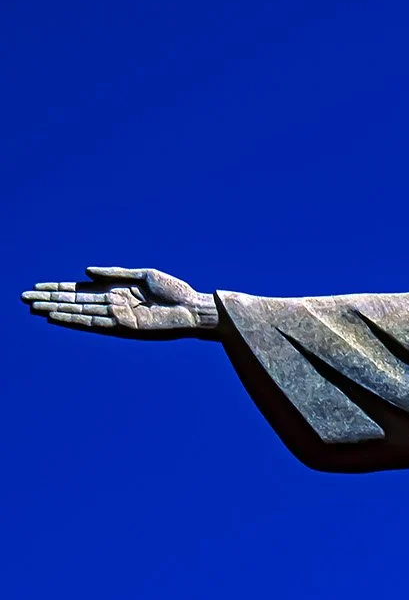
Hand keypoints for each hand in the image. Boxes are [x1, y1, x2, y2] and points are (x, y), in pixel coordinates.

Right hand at [21, 267, 218, 339]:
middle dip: (50, 300)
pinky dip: (75, 320)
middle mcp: (113, 304)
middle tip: (23, 299)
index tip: (37, 288)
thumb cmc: (174, 291)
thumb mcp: (143, 275)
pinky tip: (58, 318)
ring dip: (57, 310)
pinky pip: (94, 323)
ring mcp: (117, 316)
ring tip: (34, 308)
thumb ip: (114, 273)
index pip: (80, 290)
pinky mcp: (124, 327)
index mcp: (116, 291)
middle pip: (74, 301)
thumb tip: (84, 272)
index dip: (58, 289)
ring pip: (79, 312)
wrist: (194, 308)